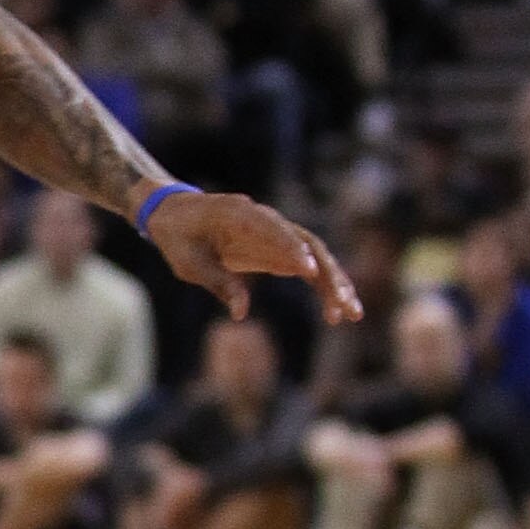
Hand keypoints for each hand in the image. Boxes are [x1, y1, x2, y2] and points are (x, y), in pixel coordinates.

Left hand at [140, 187, 360, 324]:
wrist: (178, 217)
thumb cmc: (180, 238)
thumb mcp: (189, 263)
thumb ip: (217, 282)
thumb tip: (241, 312)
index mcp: (240, 214)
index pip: (273, 229)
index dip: (291, 248)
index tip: (307, 270)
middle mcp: (267, 219)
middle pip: (307, 243)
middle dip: (327, 273)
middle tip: (341, 302)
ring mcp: (278, 233)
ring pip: (316, 256)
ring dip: (336, 283)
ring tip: (351, 314)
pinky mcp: (280, 249)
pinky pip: (308, 267)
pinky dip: (323, 288)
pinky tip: (335, 313)